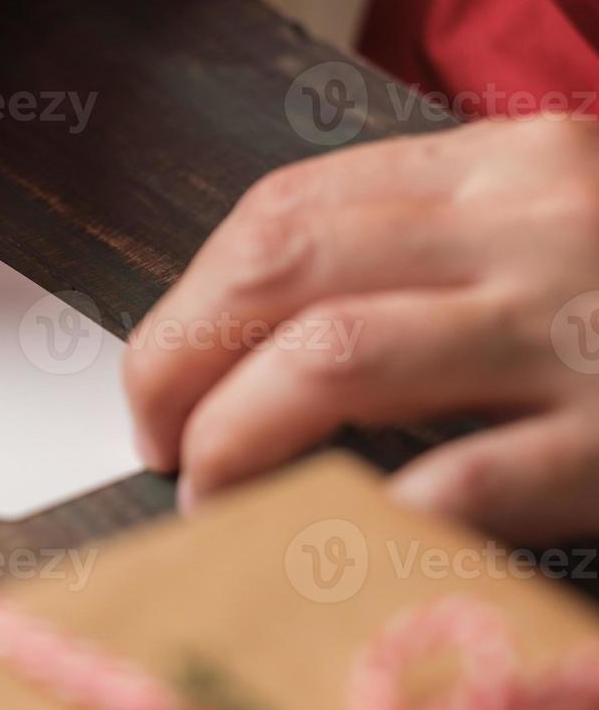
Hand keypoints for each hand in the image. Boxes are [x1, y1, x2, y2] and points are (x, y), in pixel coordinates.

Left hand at [124, 117, 598, 539]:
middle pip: (278, 269)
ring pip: (335, 356)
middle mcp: (528, 224)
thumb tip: (267, 338)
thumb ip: (436, 249)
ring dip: (234, 435)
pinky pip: (465, 479)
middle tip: (152, 438)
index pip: (285, 210)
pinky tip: (321, 543)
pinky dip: (365, 515)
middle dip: (175, 361)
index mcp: (500, 166)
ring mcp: (576, 326)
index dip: (190, 299)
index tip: (161, 369)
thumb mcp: (560, 223)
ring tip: (207, 494)